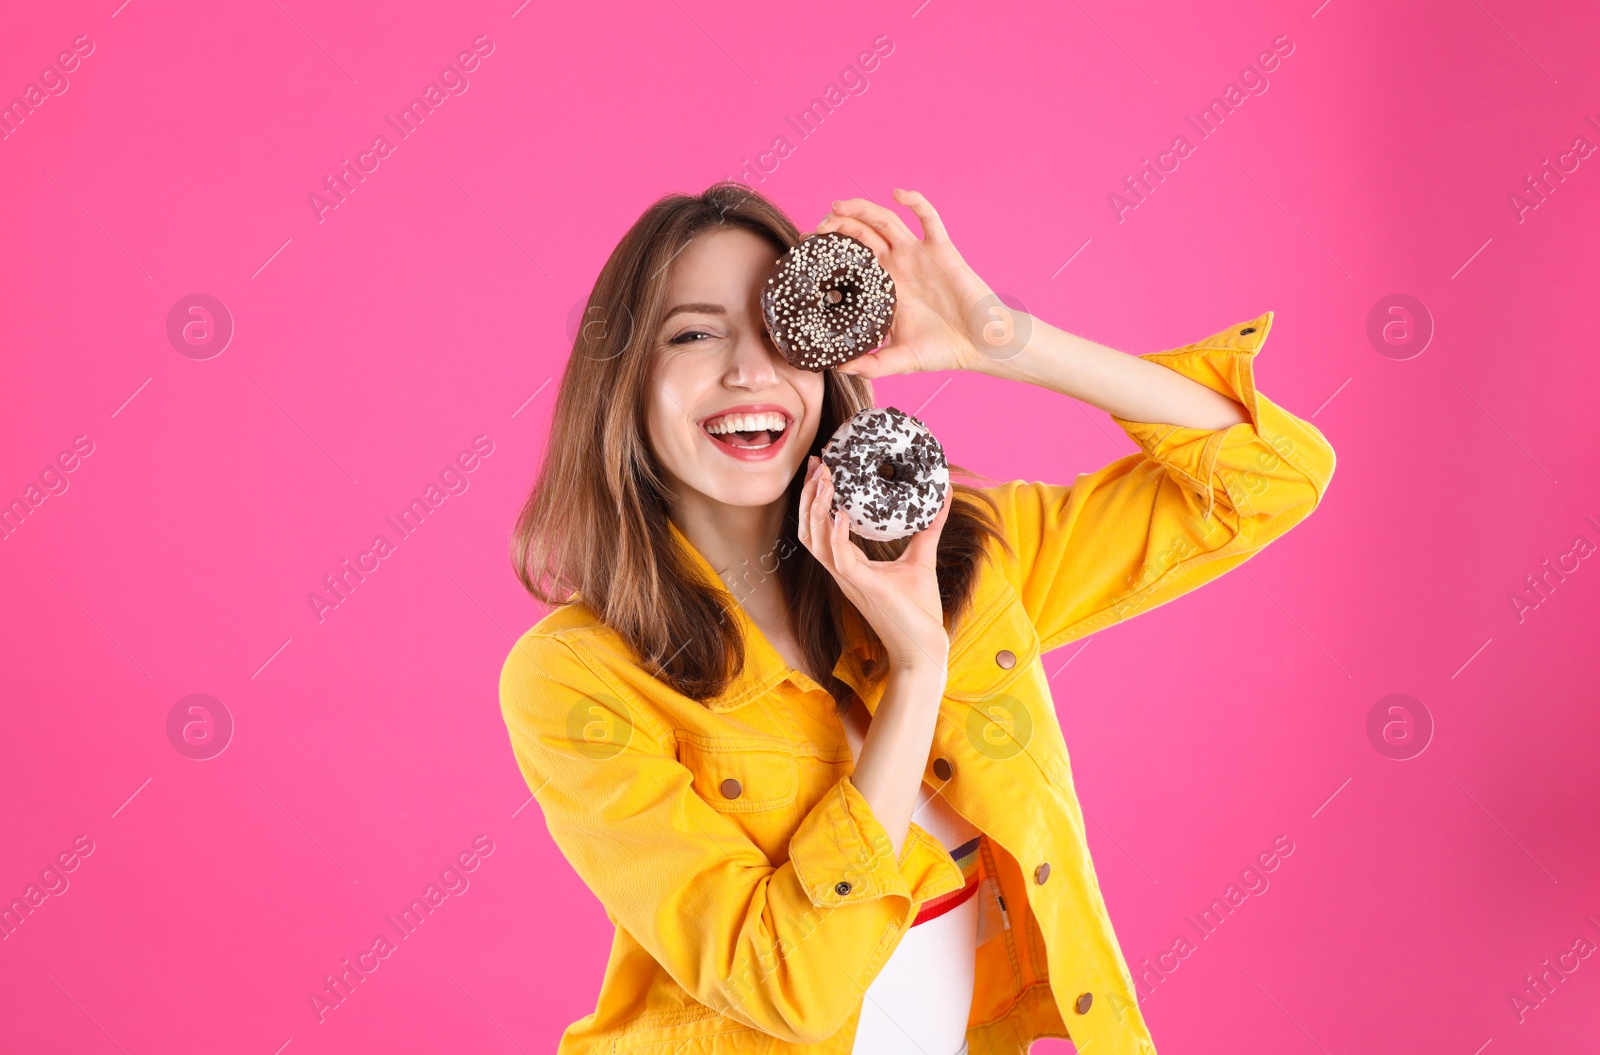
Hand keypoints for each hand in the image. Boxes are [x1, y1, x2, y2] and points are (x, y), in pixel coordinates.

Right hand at [796, 455, 951, 672]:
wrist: (923, 647)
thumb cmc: (919, 611)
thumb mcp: (922, 558)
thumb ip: (929, 527)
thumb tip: (945, 495)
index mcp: (850, 566)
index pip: (821, 528)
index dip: (816, 499)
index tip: (822, 468)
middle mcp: (842, 572)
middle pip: (809, 530)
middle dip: (809, 497)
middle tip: (817, 465)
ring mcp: (849, 581)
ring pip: (816, 542)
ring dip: (817, 509)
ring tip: (825, 481)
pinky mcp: (863, 588)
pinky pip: (840, 560)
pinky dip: (837, 536)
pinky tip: (842, 514)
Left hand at [815, 189, 1002, 378]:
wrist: (980, 345)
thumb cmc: (943, 351)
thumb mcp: (899, 360)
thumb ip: (870, 364)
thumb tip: (837, 368)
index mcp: (885, 287)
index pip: (852, 261)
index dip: (832, 252)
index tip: (809, 250)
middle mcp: (898, 266)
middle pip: (862, 235)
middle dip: (839, 226)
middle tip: (819, 228)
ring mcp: (919, 255)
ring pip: (885, 222)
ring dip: (862, 210)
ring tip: (838, 207)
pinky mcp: (941, 249)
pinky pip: (928, 218)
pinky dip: (915, 201)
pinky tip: (899, 194)